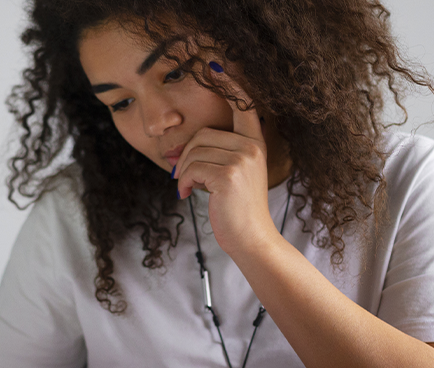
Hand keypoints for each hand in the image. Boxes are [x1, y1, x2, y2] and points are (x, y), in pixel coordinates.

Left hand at [173, 75, 278, 254]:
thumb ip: (215, 157)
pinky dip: (185, 182)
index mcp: (255, 144)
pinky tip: (188, 195)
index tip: (216, 63)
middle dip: (188, 156)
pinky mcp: (229, 174)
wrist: (252, 239)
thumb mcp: (232, 177)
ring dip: (185, 172)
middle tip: (186, 178)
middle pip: (203, 134)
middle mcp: (251, 147)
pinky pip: (192, 168)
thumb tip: (179, 153)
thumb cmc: (238, 210)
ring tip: (190, 189)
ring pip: (195, 151)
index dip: (231, 84)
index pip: (244, 107)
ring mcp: (242, 159)